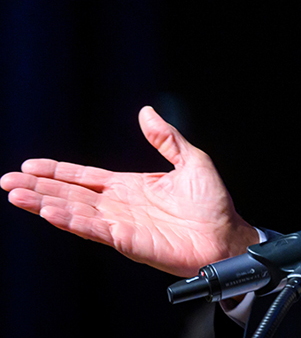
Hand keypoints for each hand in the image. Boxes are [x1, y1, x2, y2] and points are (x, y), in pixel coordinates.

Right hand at [0, 106, 259, 276]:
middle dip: (39, 186)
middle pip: (70, 194)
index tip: (30, 164)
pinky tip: (49, 212)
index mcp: (130, 187)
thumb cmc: (212, 203)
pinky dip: (71, 221)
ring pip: (74, 212)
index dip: (58, 171)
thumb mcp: (191, 160)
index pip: (85, 177)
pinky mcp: (128, 240)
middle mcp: (120, 206)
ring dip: (44, 204)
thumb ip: (166, 138)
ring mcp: (121, 224)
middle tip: (7, 180)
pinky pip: (94, 229)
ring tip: (16, 195)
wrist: (227, 234)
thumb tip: (146, 111)